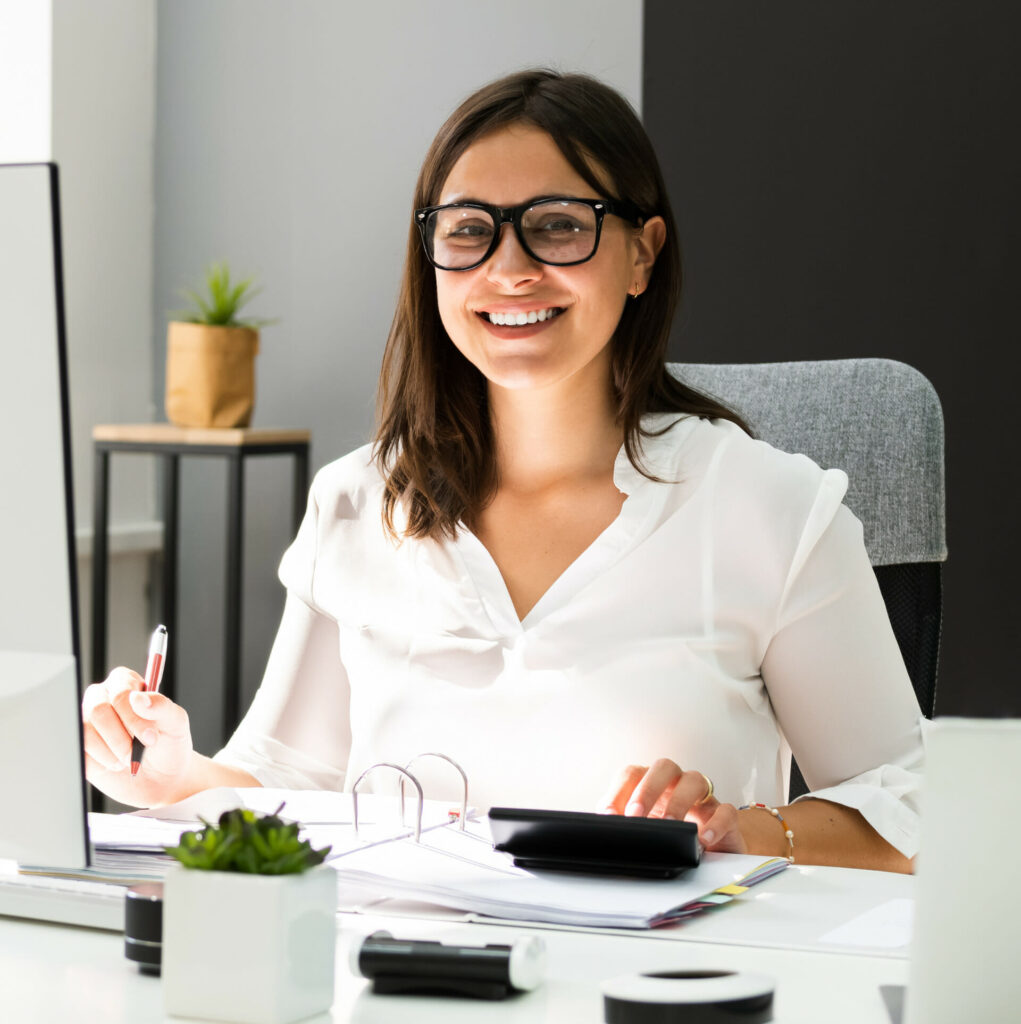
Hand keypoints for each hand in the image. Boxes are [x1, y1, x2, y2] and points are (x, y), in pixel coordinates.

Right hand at [81, 667, 193, 807]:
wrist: (161, 777)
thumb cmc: (168, 744)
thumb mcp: (176, 723)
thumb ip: (161, 706)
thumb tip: (138, 698)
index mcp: (128, 683)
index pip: (121, 692)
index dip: (133, 717)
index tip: (149, 737)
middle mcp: (104, 696)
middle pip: (98, 710)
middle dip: (120, 738)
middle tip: (135, 754)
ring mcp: (88, 720)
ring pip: (85, 730)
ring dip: (110, 752)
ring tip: (127, 759)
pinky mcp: (80, 742)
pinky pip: (79, 749)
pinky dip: (99, 761)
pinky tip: (113, 763)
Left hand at [601, 758, 746, 853]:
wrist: (709, 857)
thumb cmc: (669, 837)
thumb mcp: (642, 831)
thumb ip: (622, 824)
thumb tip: (603, 828)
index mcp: (652, 784)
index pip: (633, 774)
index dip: (619, 791)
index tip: (610, 815)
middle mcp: (677, 785)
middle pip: (664, 767)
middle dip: (647, 789)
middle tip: (636, 815)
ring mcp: (702, 799)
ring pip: (695, 780)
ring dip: (679, 802)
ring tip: (670, 825)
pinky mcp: (724, 817)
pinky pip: (725, 811)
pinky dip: (715, 823)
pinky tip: (703, 838)